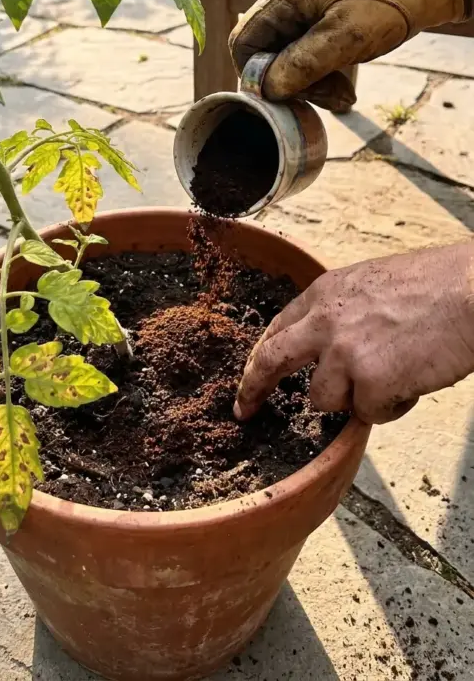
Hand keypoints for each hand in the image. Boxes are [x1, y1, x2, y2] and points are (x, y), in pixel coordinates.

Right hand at [229, 0, 469, 111]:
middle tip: (327, 98)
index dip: (257, 74)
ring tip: (343, 97)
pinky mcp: (323, 26)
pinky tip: (346, 89)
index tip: (285, 96)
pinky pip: (309, 58)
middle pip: (266, 56)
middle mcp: (288, 4)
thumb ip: (302, 62)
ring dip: (311, 86)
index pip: (244, 42)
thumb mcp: (346, 36)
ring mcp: (306, 14)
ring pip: (289, 61)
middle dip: (292, 84)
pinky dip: (323, 77)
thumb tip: (268, 89)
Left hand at [234, 244, 473, 425]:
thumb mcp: (374, 283)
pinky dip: (391, 407)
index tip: (251, 375)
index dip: (261, 354)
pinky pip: (369, 414)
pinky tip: (414, 381)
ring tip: (396, 374)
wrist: (471, 294)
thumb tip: (334, 347)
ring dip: (355, 398)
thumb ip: (346, 312)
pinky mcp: (368, 384)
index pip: (277, 327)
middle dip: (253, 388)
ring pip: (324, 399)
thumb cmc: (439, 286)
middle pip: (271, 361)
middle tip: (245, 409)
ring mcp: (343, 354)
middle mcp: (325, 321)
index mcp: (326, 292)